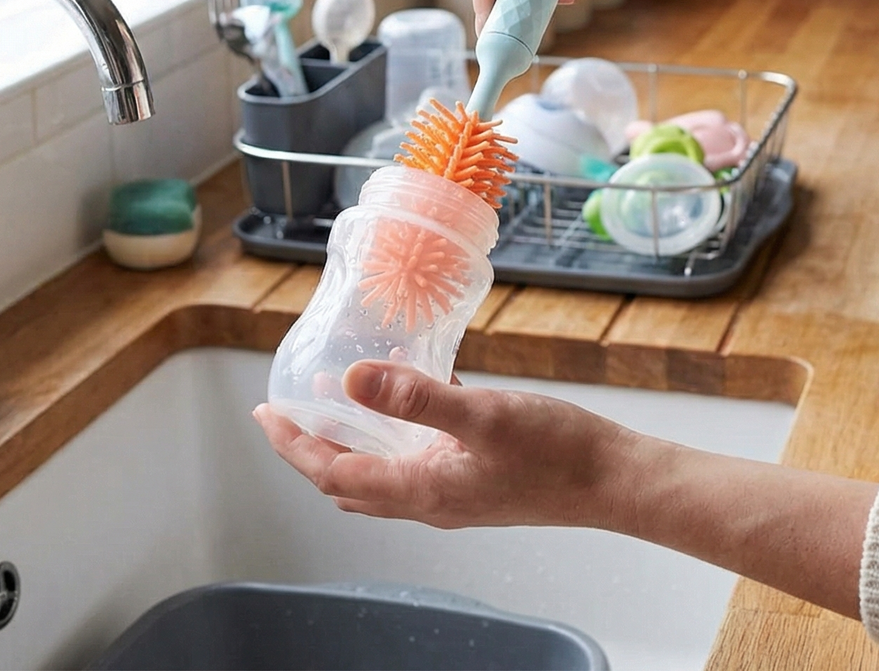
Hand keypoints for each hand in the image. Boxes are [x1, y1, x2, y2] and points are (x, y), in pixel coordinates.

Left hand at [253, 360, 636, 528]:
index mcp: (421, 488)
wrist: (612, 479)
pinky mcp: (477, 476)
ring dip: (353, 438)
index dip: (295, 444)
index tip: (266, 413)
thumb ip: (418, 398)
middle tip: (288, 412)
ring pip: (383, 469)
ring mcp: (454, 490)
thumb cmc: (556, 452)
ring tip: (338, 397)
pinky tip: (417, 385)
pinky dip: (402, 427)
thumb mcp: (483, 414)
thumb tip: (351, 382)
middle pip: (349, 478)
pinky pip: (422, 454)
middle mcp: (429, 497)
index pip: (333, 472)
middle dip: (311, 448)